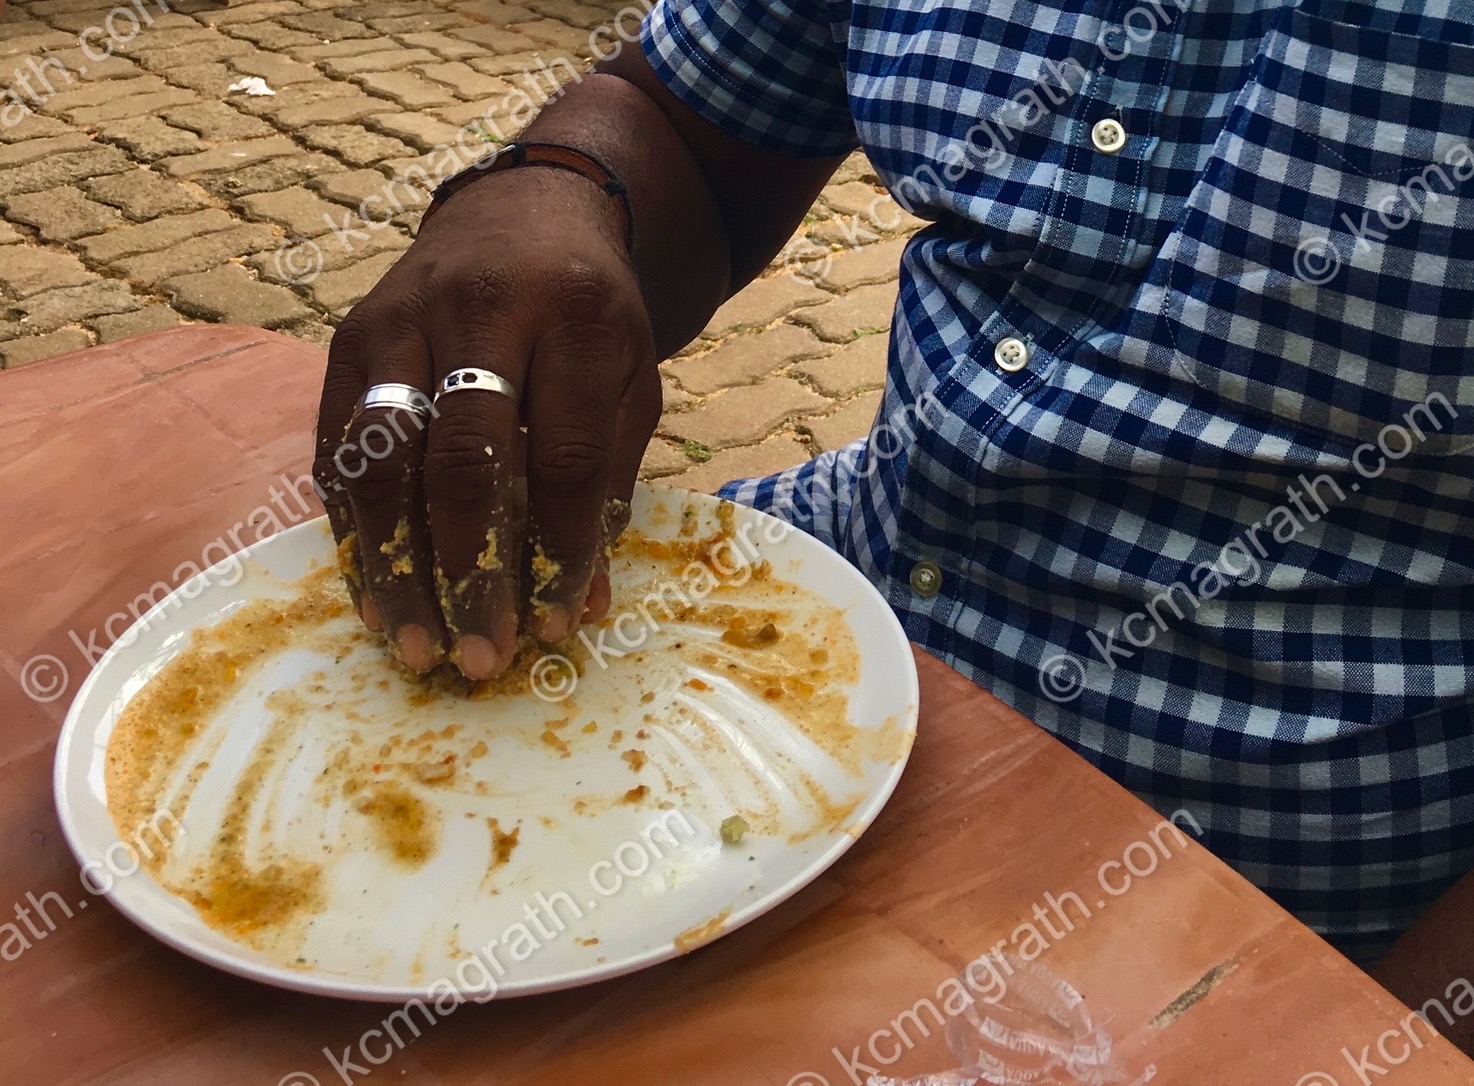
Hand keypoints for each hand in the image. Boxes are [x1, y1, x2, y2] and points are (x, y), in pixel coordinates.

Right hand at [313, 167, 660, 679]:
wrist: (523, 213)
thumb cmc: (589, 315)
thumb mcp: (630, 380)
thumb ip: (608, 484)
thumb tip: (581, 604)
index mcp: (572, 318)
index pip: (562, 455)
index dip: (556, 550)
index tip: (551, 624)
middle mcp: (480, 311)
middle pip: (463, 459)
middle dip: (470, 571)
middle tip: (478, 658)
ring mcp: (400, 319)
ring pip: (383, 457)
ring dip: (396, 565)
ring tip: (416, 647)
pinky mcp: (348, 338)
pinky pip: (339, 446)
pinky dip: (354, 528)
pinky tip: (374, 593)